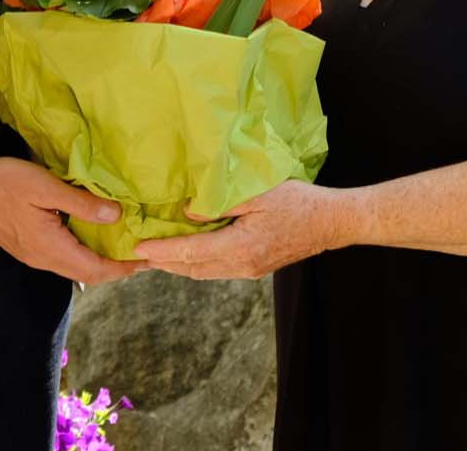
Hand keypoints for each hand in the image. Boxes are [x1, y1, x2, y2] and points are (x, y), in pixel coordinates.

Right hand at [0, 157, 145, 285]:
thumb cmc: (5, 182)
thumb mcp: (46, 186)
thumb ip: (81, 203)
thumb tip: (116, 216)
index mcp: (50, 248)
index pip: (95, 269)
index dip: (123, 268)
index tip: (148, 262)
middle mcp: (42, 259)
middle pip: (87, 274)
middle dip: (115, 269)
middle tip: (141, 257)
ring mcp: (32, 256)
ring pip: (74, 268)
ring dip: (99, 263)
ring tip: (121, 248)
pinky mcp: (26, 247)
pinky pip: (62, 259)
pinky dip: (83, 254)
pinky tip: (90, 238)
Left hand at [134, 179, 344, 279]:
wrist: (331, 222)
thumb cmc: (297, 201)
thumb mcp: (257, 193)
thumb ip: (220, 203)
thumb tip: (187, 212)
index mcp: (240, 247)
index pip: (191, 252)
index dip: (162, 250)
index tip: (138, 248)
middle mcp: (242, 265)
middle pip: (193, 269)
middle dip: (163, 262)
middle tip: (136, 256)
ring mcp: (249, 270)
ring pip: (204, 272)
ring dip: (178, 265)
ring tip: (154, 257)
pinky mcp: (255, 267)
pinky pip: (216, 269)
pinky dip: (196, 263)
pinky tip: (187, 254)